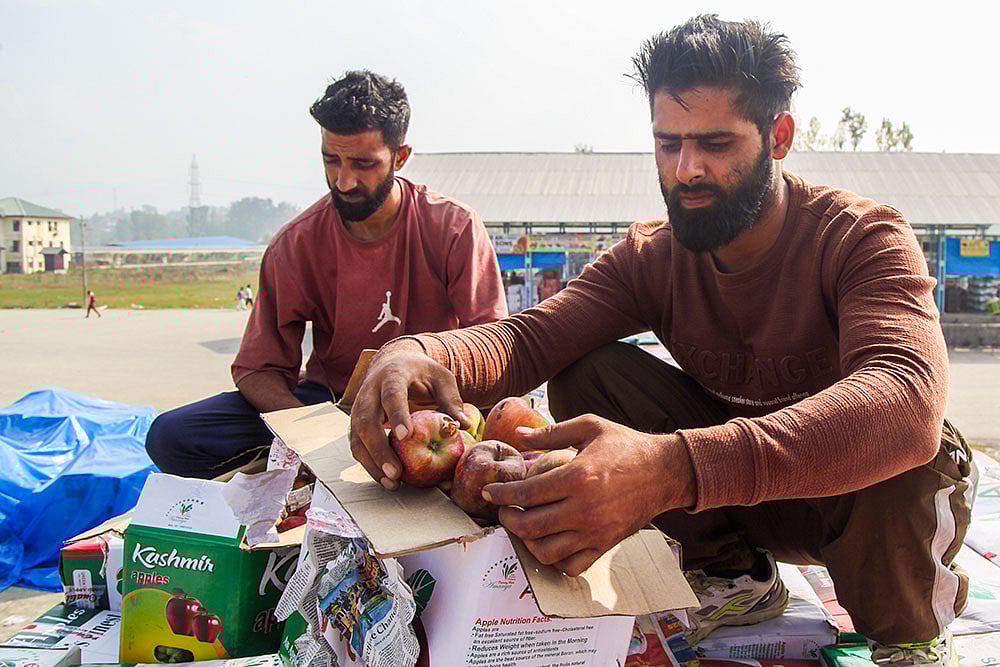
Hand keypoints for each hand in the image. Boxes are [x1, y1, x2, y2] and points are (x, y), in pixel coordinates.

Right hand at [350, 340, 470, 489]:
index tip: (406, 436)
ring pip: (358, 437)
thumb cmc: (421, 373)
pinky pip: (358, 446)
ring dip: (372, 463)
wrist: (393, 364)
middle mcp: (370, 391)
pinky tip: (386, 479)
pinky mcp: (356, 423)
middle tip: (397, 473)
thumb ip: (451, 400)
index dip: (397, 415)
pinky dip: (370, 464)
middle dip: (379, 450)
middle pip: (367, 421)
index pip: (391, 394)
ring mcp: (359, 408)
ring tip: (393, 483)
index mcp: (393, 375)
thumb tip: (463, 425)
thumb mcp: (441, 378)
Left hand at [483, 415, 695, 575]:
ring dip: (527, 542)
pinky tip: (548, 542)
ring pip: (546, 551)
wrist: (665, 471)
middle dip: (508, 520)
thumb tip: (517, 434)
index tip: (490, 493)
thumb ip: (551, 432)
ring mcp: (595, 531)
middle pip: (530, 526)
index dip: (502, 495)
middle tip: (504, 511)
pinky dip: (553, 560)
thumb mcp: (590, 426)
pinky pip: (571, 565)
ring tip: (524, 527)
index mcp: (578, 477)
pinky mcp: (605, 545)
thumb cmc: (626, 445)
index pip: (527, 493)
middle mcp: (584, 509)